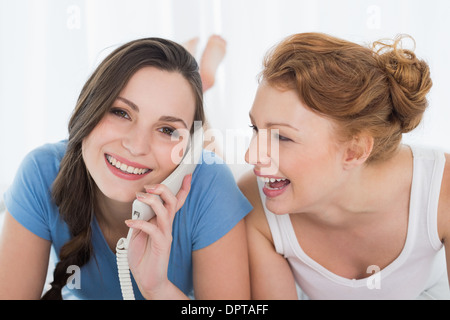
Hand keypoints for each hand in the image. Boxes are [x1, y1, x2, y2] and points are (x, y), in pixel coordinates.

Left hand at [125, 174, 191, 298]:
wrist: (148, 280)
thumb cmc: (143, 256)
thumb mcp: (137, 233)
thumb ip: (141, 219)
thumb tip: (138, 206)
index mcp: (163, 221)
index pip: (176, 201)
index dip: (183, 188)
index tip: (187, 174)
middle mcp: (167, 226)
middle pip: (172, 201)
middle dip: (163, 189)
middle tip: (149, 186)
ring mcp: (165, 234)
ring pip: (165, 211)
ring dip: (152, 201)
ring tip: (139, 197)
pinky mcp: (161, 244)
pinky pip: (153, 229)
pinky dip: (140, 222)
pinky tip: (129, 222)